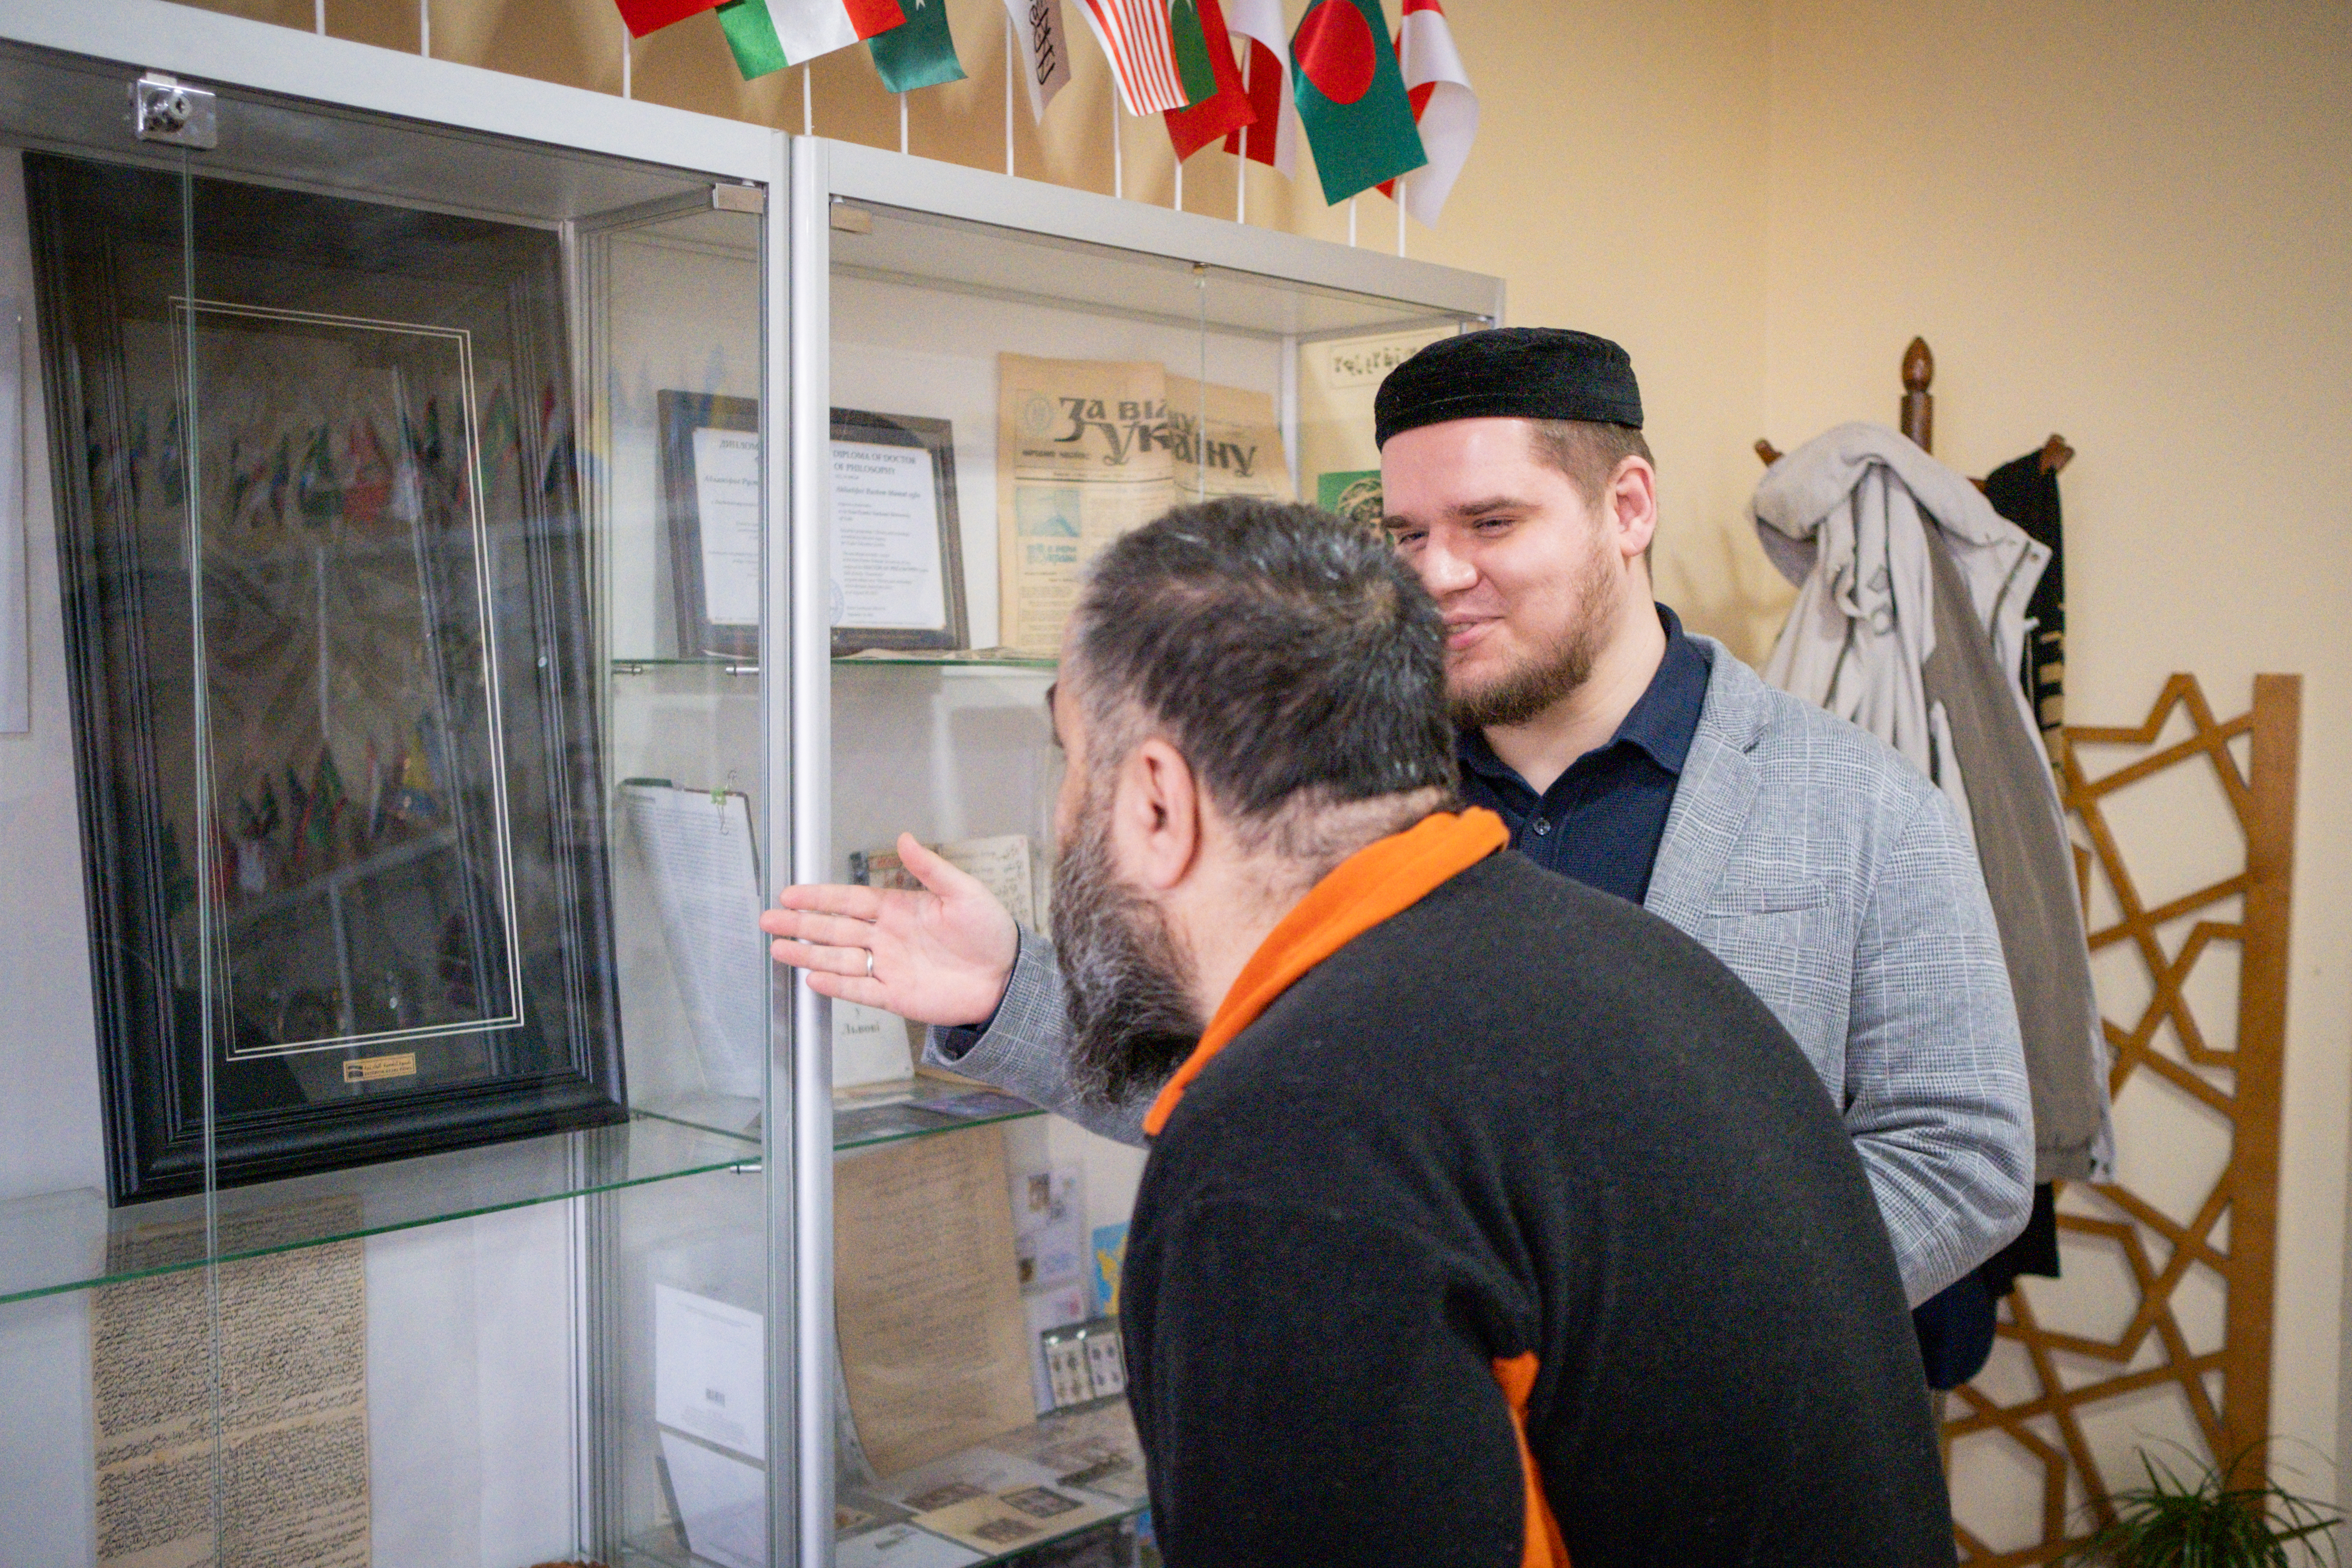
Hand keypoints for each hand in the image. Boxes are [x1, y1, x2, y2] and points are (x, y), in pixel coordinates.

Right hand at [759, 833, 1019, 1026]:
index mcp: (899, 909)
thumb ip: (930, 868)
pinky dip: (837, 985)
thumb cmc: (990, 931)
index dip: (819, 897)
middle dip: (801, 924)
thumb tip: (904, 838)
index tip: (791, 894)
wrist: (1008, 976)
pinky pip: (860, 990)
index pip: (850, 901)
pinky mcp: (896, 996)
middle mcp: (888, 937)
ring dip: (808, 953)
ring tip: (778, 949)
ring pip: (839, 959)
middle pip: (835, 929)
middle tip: (768, 921)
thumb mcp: (963, 892)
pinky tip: (812, 977)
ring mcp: (889, 967)